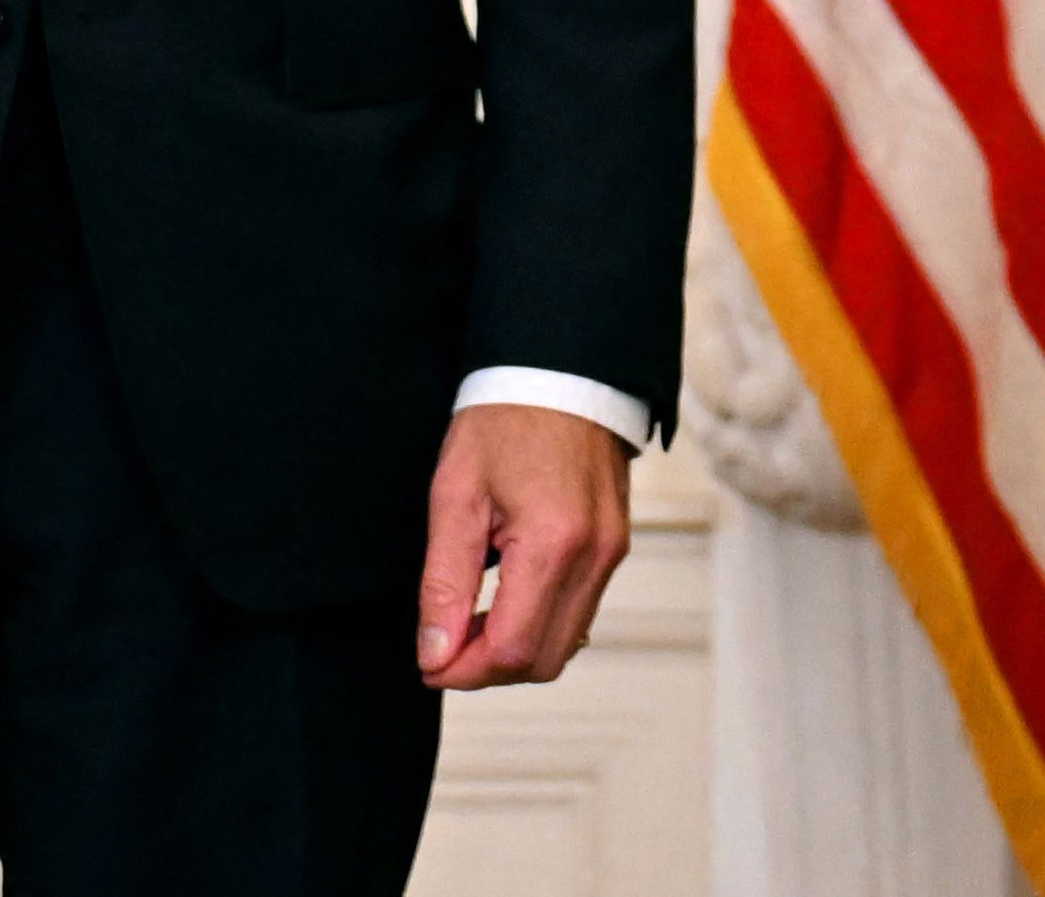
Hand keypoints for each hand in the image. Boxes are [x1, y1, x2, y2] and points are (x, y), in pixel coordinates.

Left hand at [414, 398, 635, 688]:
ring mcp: (612, 553)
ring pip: (567, 644)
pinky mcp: (615, 548)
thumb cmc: (507, 421)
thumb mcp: (455, 496)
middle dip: (488, 669)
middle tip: (444, 646)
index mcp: (553, 542)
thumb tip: (436, 652)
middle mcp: (595, 556)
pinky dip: (540, 625)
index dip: (464, 671)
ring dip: (515, 650)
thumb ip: (443, 583)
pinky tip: (505, 602)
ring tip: (469, 621)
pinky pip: (580, 613)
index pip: (512, 648)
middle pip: (544, 661)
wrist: (562, 373)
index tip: (429, 663)